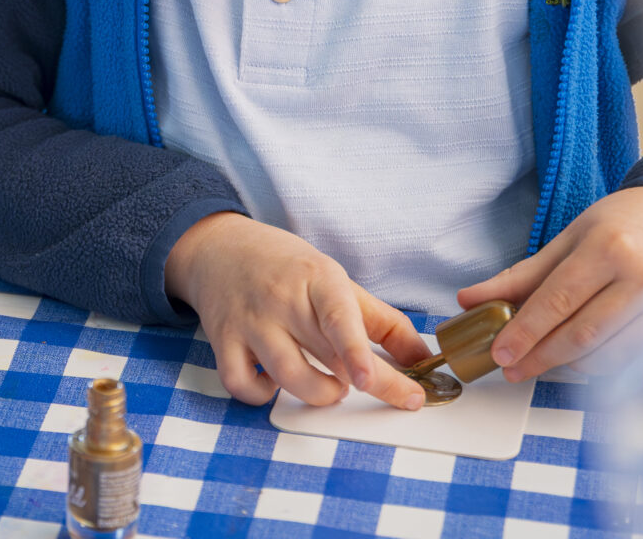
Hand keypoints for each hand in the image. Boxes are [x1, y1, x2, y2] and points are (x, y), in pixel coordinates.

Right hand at [166, 212, 433, 409]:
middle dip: (361, 382)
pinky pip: (243, 385)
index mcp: (317, 279)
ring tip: (331, 386)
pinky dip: (262, 395)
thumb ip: (383, 321)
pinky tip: (276, 383)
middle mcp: (281, 300)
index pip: (338, 317)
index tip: (371, 380)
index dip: (356, 353)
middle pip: (325, 357)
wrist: (219, 247)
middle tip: (386, 389)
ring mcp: (250, 322)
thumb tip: (422, 359)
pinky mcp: (224, 341)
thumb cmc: (286, 267)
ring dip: (319, 394)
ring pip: (287, 376)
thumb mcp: (337, 281)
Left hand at [458, 187, 642, 382]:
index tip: (499, 353)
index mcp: (610, 248)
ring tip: (539, 361)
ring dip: (566, 366)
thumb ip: (521, 275)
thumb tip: (469, 300)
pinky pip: (629, 361)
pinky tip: (574, 358)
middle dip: (539, 357)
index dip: (525, 332)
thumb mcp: (567, 238)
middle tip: (510, 368)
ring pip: (606, 356)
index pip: (558, 300)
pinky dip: (596, 365)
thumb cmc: (619, 225)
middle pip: (581, 335)